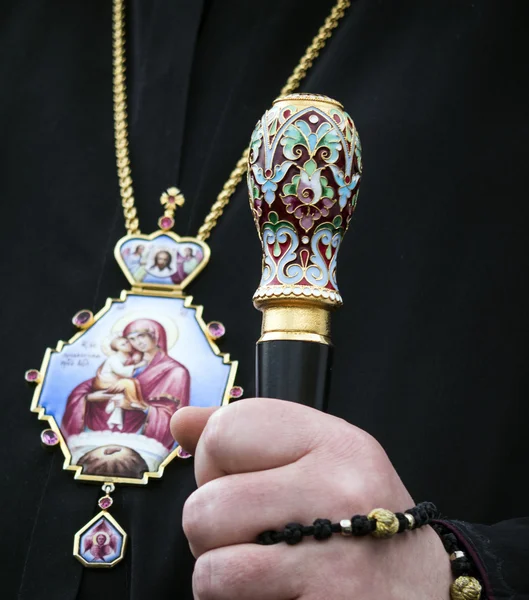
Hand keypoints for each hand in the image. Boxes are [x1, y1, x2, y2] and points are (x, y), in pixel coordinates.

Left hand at [171, 398, 451, 599]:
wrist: (423, 591)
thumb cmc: (359, 520)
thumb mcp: (320, 460)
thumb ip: (250, 434)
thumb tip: (181, 421)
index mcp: (336, 443)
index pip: (226, 430)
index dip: (215, 463)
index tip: (242, 482)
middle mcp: (340, 490)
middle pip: (205, 505)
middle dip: (214, 530)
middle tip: (255, 538)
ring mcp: (335, 558)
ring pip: (209, 567)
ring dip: (223, 577)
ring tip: (265, 572)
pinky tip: (279, 597)